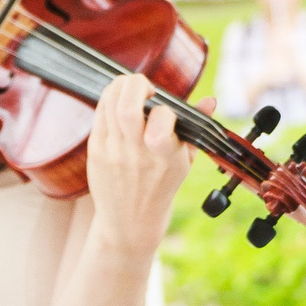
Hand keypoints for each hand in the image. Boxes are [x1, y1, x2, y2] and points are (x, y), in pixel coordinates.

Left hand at [86, 72, 193, 242]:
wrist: (130, 221)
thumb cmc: (161, 187)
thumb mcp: (185, 162)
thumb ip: (195, 129)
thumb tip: (210, 101)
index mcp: (166, 157)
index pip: (163, 121)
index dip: (165, 109)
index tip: (166, 111)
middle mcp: (137, 154)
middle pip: (128, 108)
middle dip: (136, 84)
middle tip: (145, 87)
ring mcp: (113, 152)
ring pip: (110, 104)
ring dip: (121, 86)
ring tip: (131, 89)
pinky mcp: (96, 151)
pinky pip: (99, 114)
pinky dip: (109, 99)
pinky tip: (118, 102)